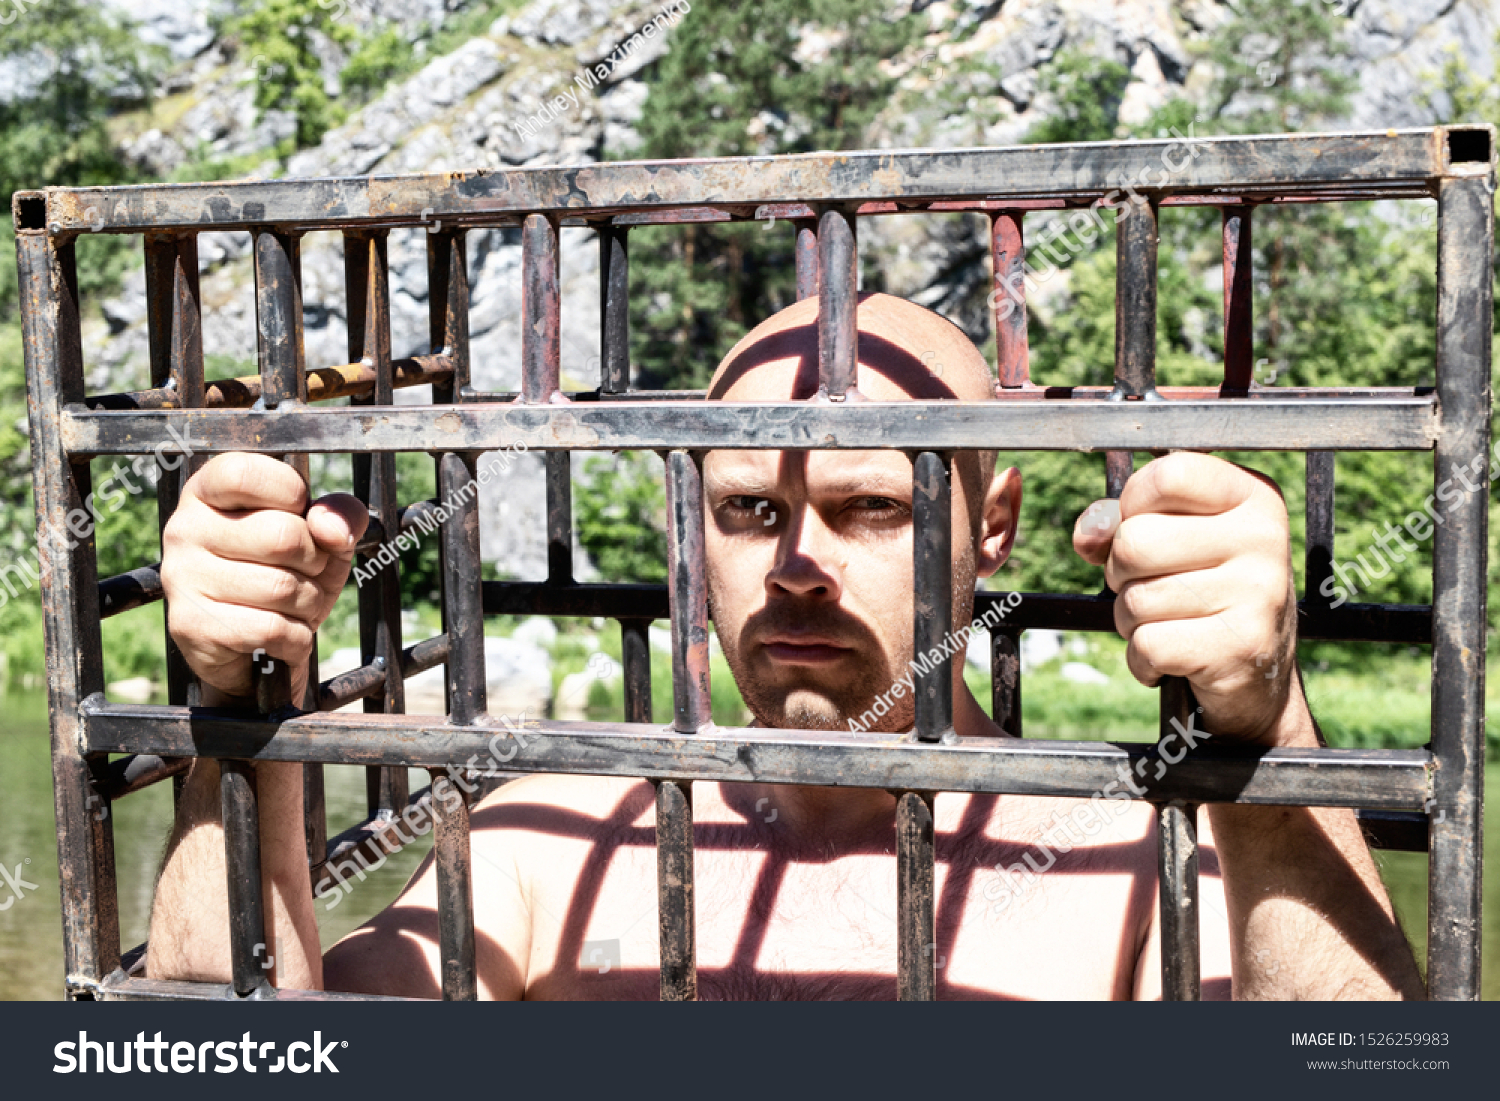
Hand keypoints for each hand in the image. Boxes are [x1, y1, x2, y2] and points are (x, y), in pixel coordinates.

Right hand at [160, 454, 367, 700]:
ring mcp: (181, 577)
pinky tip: (282, 634)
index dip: (290, 493)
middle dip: (315, 562)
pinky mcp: (190, 625)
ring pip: (281, 587)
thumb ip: (339, 515)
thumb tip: (331, 529)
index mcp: (210, 491)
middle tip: (305, 571)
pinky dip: (296, 638)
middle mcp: (185, 528)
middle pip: (281, 536)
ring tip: (293, 604)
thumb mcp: (322, 535)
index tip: (298, 513)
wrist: (251, 643)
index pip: (247, 474)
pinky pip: (271, 629)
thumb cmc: (284, 571)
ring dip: (308, 604)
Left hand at [1071, 453, 1301, 745]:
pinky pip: (1148, 645)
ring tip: (1169, 624)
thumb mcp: (1170, 541)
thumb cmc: (1203, 593)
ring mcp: (1259, 592)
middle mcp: (1264, 537)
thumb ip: (1121, 522)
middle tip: (1153, 587)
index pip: (1167, 475)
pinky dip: (1142, 660)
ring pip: (1135, 598)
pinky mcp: (1243, 646)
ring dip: (1131, 620)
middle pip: (1135, 541)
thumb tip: (1089, 534)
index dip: (1133, 505)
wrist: (1258, 677)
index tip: (1148, 528)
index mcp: (1252, 496)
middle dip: (1121, 573)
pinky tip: (1173, 659)